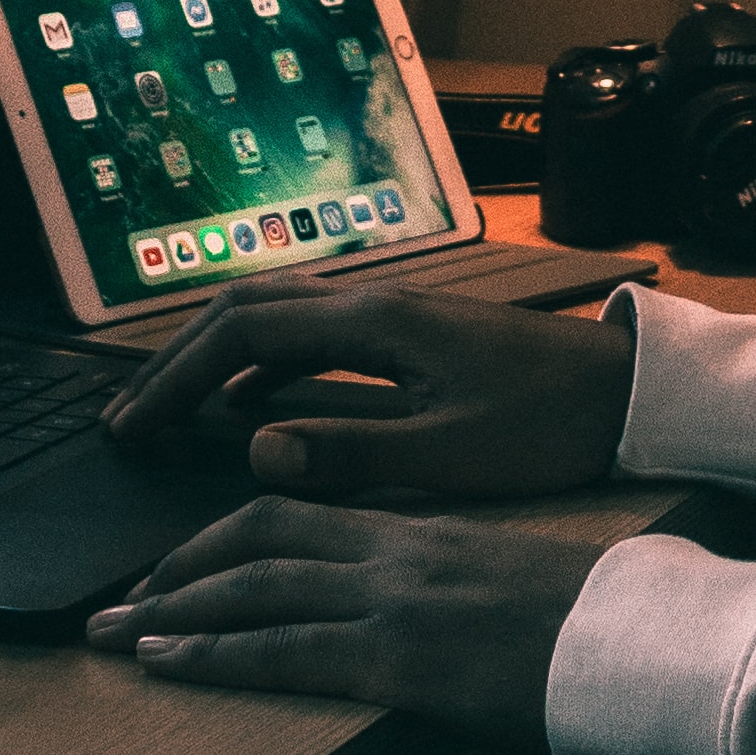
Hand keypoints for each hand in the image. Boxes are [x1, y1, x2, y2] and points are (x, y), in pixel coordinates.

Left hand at [81, 499, 603, 748]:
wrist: (660, 649)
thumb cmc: (609, 639)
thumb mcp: (520, 607)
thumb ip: (463, 615)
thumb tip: (437, 653)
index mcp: (429, 538)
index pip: (303, 520)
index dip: (227, 540)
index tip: (178, 569)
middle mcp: (401, 555)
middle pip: (259, 538)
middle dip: (175, 571)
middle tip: (116, 602)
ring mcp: (397, 603)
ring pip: (255, 588)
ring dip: (170, 612)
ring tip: (112, 636)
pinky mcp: (400, 660)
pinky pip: (283, 650)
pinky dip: (212, 654)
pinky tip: (166, 663)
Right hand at [102, 277, 636, 497]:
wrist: (628, 391)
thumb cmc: (550, 424)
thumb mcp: (450, 452)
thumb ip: (348, 449)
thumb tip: (252, 446)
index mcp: (375, 323)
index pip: (240, 333)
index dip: (174, 379)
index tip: (129, 426)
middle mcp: (373, 302)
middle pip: (242, 308)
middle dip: (174, 360)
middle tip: (127, 419)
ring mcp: (389, 312)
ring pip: (273, 316)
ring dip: (213, 358)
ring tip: (168, 416)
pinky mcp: (407, 333)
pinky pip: (308, 335)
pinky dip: (260, 364)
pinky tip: (249, 411)